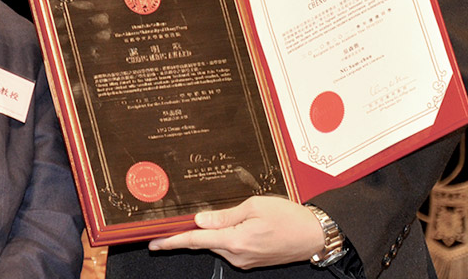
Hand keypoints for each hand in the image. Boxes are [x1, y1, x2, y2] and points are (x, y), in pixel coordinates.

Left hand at [147, 196, 323, 269]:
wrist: (313, 235)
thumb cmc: (289, 217)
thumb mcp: (255, 206)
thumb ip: (224, 215)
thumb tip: (200, 220)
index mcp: (236, 240)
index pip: (196, 241)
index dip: (173, 241)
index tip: (154, 243)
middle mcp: (238, 255)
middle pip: (206, 242)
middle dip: (197, 231)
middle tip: (187, 219)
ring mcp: (245, 261)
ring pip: (219, 245)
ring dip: (218, 232)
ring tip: (234, 217)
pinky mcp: (252, 262)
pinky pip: (232, 248)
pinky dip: (229, 237)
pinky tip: (243, 225)